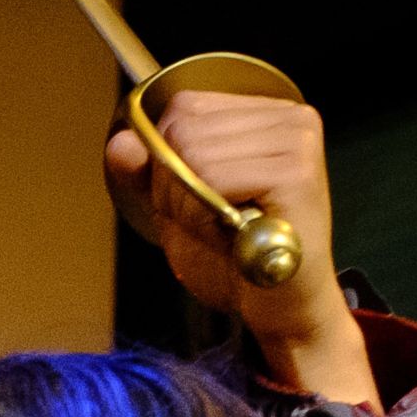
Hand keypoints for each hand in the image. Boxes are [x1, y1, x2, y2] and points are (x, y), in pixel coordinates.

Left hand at [106, 92, 378, 406]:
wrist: (278, 308)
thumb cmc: (235, 259)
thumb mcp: (179, 209)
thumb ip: (148, 173)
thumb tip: (119, 142)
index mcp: (267, 115)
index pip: (185, 107)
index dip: (169, 159)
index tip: (195, 200)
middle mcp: (290, 117)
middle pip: (184, 128)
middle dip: (174, 187)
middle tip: (208, 222)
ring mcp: (297, 141)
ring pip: (193, 154)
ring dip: (189, 206)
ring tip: (224, 230)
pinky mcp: (295, 173)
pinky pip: (213, 178)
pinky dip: (204, 216)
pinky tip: (233, 236)